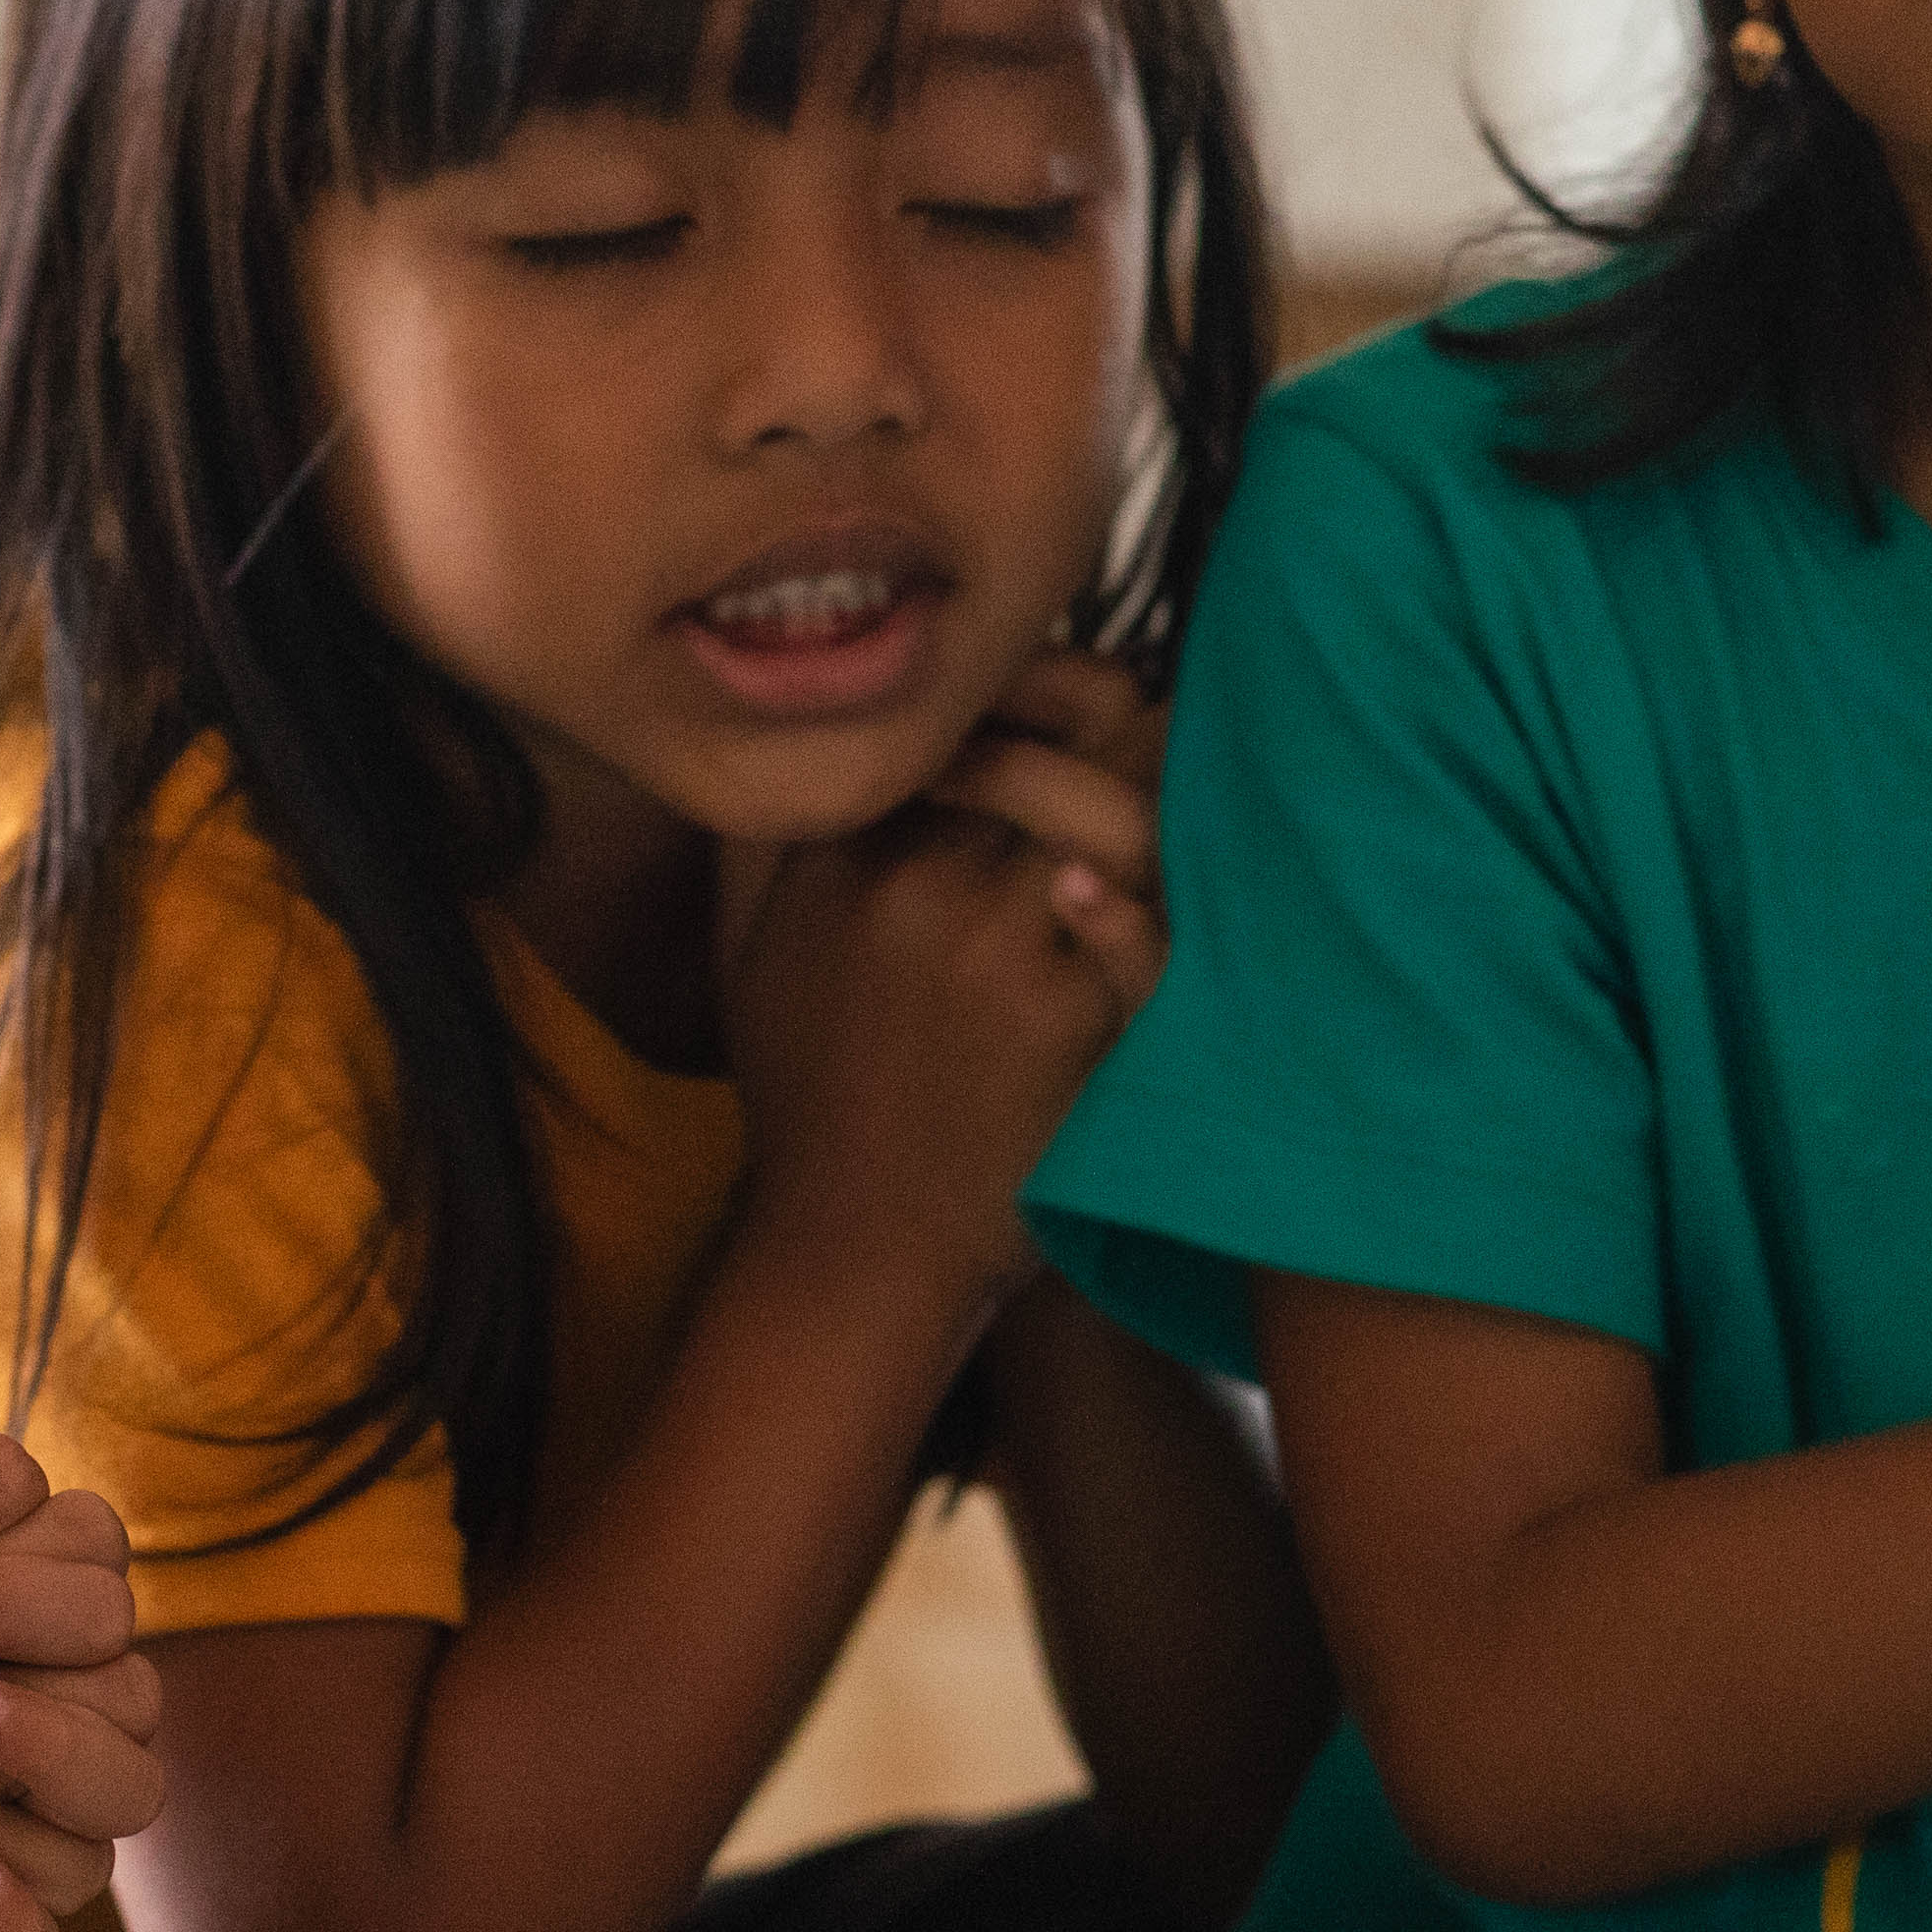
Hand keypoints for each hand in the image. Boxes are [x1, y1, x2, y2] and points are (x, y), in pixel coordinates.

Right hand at [717, 649, 1159, 1310]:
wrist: (847, 1248)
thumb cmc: (803, 1100)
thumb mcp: (743, 951)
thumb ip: (760, 839)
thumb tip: (791, 740)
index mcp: (842, 844)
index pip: (961, 699)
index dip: (1038, 684)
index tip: (1070, 712)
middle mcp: (917, 872)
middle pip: (1075, 726)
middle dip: (1138, 728)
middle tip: (1163, 756)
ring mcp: (996, 937)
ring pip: (1126, 809)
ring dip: (1172, 811)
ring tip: (1188, 833)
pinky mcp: (1069, 1015)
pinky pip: (1150, 920)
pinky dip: (1162, 907)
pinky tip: (1145, 913)